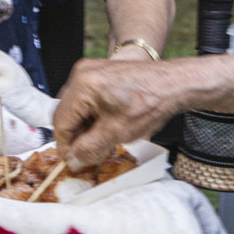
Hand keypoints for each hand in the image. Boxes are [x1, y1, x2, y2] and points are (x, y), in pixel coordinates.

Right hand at [52, 56, 173, 168]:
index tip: (72, 163)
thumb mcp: (117, 132)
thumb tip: (72, 160)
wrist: (172, 83)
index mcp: (82, 85)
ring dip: (83, 126)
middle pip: (65, 113)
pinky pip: (86, 98)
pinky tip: (105, 127)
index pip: (61, 122)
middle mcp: (81, 73)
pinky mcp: (99, 72)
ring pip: (75, 107)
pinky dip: (91, 115)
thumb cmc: (148, 104)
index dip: (65, 146)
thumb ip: (90, 148)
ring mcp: (90, 70)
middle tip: (86, 155)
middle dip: (74, 136)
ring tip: (100, 142)